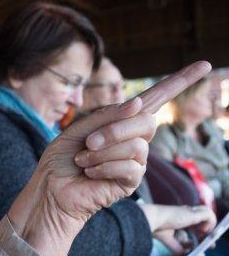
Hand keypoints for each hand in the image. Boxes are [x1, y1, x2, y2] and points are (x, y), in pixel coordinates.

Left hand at [8, 61, 211, 255]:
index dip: (179, 81)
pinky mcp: (131, 182)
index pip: (156, 98)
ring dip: (103, 152)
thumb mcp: (78, 129)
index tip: (205, 66)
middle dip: (114, 130)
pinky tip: (90, 173)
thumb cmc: (61, 160)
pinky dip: (104, 167)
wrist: (50, 189)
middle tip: (88, 143)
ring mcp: (135, 161)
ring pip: (136, 146)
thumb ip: (106, 116)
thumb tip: (138, 102)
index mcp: (122, 121)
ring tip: (82, 161)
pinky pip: (131, 167)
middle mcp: (134, 139)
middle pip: (147, 121)